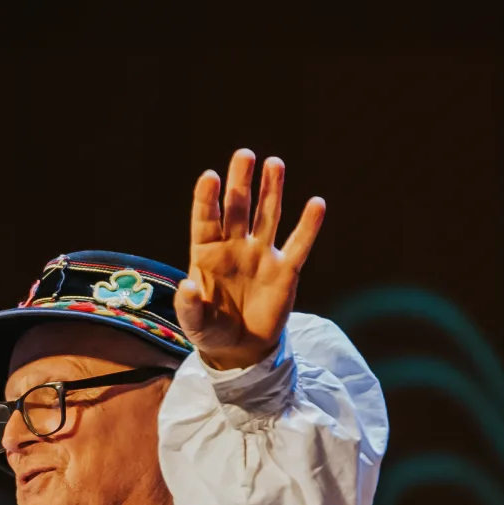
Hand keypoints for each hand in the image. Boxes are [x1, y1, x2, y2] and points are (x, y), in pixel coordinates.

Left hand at [177, 149, 325, 370]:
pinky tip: (317, 204)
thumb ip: (188, 307)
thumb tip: (187, 286)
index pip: (206, 219)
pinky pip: (299, 244)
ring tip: (274, 164)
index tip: (210, 176)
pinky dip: (309, 225)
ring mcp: (261, 255)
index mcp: (207, 254)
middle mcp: (234, 246)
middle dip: (241, 181)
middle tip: (244, 154)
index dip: (207, 198)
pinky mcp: (285, 270)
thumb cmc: (211, 331)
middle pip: (238, 207)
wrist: (241, 349)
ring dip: (271, 190)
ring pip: (267, 215)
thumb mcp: (195, 325)